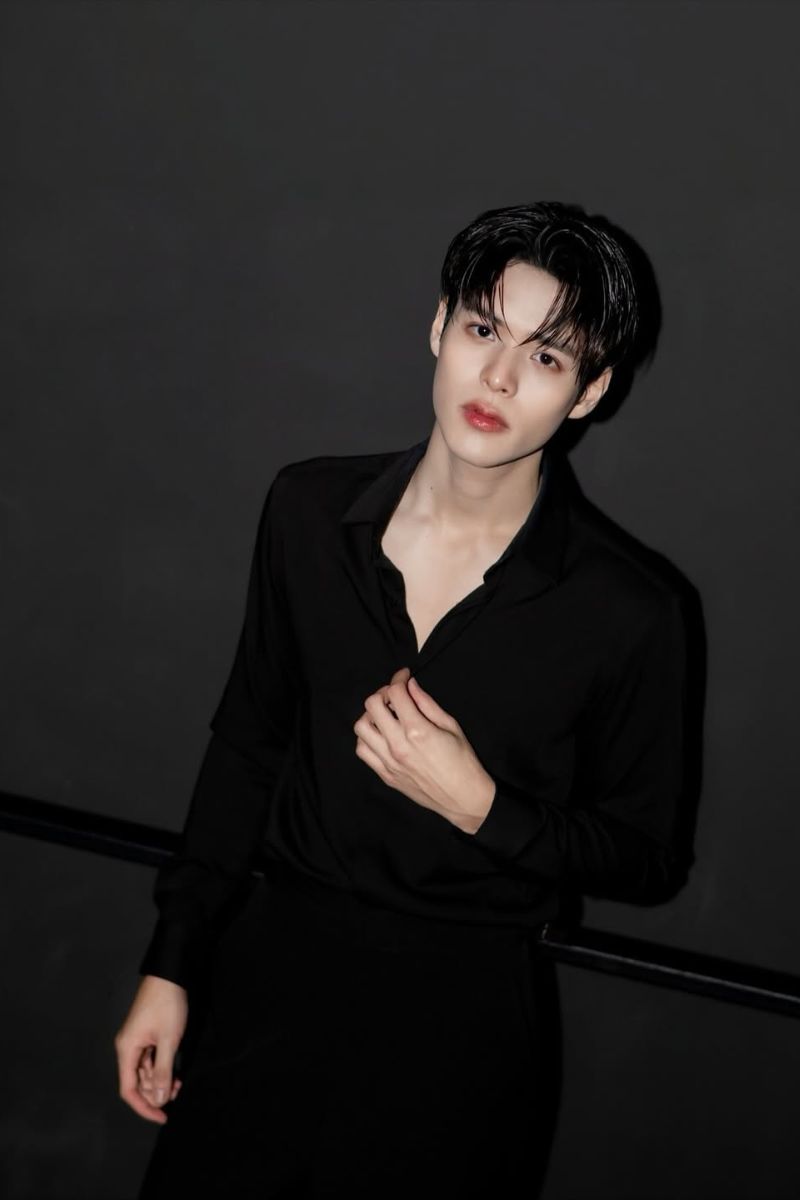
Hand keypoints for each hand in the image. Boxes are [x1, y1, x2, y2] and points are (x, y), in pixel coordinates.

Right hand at [114, 975, 187, 1123]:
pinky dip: (161, 1068)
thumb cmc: (167, 1004)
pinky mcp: (146, 1035)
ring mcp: (136, 1041)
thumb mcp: (169, 1040)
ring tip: (179, 1082)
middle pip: (137, 1082)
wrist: (171, 974)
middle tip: (176, 1092)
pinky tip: (175, 1071)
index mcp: (126, 1050)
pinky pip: (150, 1060)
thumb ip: (163, 1072)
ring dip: (160, 1081)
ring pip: (145, 1072)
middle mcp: (127, 1047)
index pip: (128, 1090)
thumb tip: (158, 1100)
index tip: (162, 1116)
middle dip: (155, 1092)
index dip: (144, 1106)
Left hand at [353, 667, 495, 832]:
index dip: (398, 678)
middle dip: (382, 693)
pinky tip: (381, 735)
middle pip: (371, 706)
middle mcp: (398, 745)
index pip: (395, 693)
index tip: (404, 676)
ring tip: (386, 715)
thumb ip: (427, 703)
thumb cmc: (463, 761)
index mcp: (417, 730)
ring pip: (361, 728)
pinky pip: (363, 751)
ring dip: (371, 715)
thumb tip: (410, 685)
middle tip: (395, 695)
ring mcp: (389, 762)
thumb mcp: (451, 726)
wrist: (464, 798)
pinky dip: (367, 737)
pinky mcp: (386, 775)